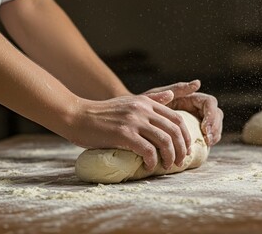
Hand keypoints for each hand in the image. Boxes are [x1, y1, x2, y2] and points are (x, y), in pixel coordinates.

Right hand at [71, 91, 191, 170]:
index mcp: (146, 102)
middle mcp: (142, 109)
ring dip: (170, 156)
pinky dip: (152, 160)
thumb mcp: (129, 102)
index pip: (176, 118)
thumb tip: (170, 95)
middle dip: (181, 148)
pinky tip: (148, 166)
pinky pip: (147, 150)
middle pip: (174, 130)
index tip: (185, 148)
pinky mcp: (123, 134)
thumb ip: (151, 100)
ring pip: (164, 140)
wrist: (76, 116)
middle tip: (179, 161)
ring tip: (167, 166)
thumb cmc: (102, 113)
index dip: (185, 135)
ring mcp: (133, 121)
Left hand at [144, 80, 222, 144]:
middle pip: (216, 114)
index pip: (209, 103)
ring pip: (215, 126)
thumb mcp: (159, 96)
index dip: (211, 115)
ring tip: (207, 144)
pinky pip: (207, 136)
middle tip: (208, 139)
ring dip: (214, 135)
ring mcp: (197, 119)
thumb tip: (198, 83)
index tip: (204, 128)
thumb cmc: (145, 105)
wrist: (136, 119)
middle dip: (215, 127)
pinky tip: (203, 147)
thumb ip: (176, 90)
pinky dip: (208, 141)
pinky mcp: (194, 131)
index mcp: (191, 97)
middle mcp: (196, 107)